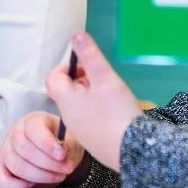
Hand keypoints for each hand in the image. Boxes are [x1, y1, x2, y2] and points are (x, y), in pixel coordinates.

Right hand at [0, 111, 84, 187]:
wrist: (56, 152)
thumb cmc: (59, 142)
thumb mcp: (68, 138)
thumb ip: (65, 143)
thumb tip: (62, 150)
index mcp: (33, 120)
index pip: (33, 128)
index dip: (47, 143)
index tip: (62, 155)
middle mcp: (16, 132)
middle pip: (24, 148)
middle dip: (47, 163)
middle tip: (65, 169)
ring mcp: (6, 149)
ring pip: (15, 164)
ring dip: (38, 175)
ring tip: (55, 175)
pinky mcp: (1, 167)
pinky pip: (0, 179)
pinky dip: (15, 186)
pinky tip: (31, 184)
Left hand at [46, 32, 142, 171]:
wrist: (133, 152)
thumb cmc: (116, 113)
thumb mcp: (105, 78)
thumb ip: (90, 55)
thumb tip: (76, 36)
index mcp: (66, 100)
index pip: (53, 77)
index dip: (67, 67)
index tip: (86, 67)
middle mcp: (68, 116)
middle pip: (67, 90)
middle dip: (83, 80)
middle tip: (102, 80)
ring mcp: (80, 131)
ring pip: (79, 105)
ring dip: (91, 95)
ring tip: (111, 95)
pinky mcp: (93, 142)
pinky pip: (89, 119)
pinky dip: (98, 111)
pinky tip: (115, 113)